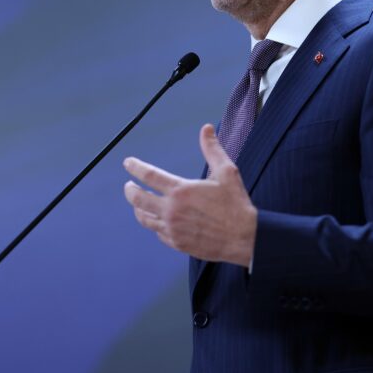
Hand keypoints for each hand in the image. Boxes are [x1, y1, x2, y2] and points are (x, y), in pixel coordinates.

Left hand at [123, 124, 256, 266]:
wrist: (244, 238)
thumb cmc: (236, 204)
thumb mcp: (227, 172)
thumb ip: (212, 149)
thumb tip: (206, 129)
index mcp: (181, 191)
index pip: (149, 175)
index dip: (135, 167)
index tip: (128, 163)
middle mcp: (172, 210)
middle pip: (138, 199)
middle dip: (129, 190)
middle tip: (129, 185)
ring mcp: (172, 229)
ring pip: (144, 218)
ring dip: (137, 208)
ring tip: (138, 203)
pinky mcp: (177, 243)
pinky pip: (157, 232)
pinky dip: (155, 224)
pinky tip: (158, 220)